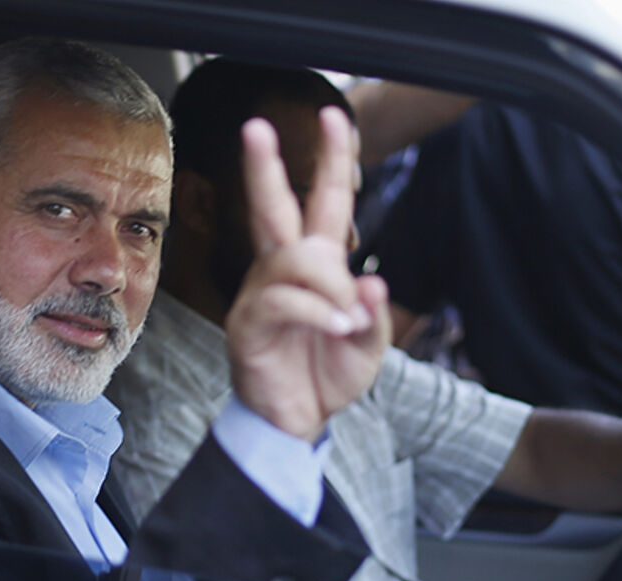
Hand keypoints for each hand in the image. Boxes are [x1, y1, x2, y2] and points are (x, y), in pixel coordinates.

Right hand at [225, 108, 390, 440]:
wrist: (296, 423)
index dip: (331, 161)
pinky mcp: (248, 326)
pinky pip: (283, 301)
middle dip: (266, 167)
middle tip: (255, 126)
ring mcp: (260, 297)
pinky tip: (335, 328)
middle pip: (273, 210)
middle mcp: (281, 273)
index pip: (322, 204)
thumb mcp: (367, 347)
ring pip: (294, 259)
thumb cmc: (326, 377)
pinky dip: (317, 312)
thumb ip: (373, 314)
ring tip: (347, 321)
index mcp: (314, 268)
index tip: (333, 116)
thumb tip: (372, 280)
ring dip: (330, 285)